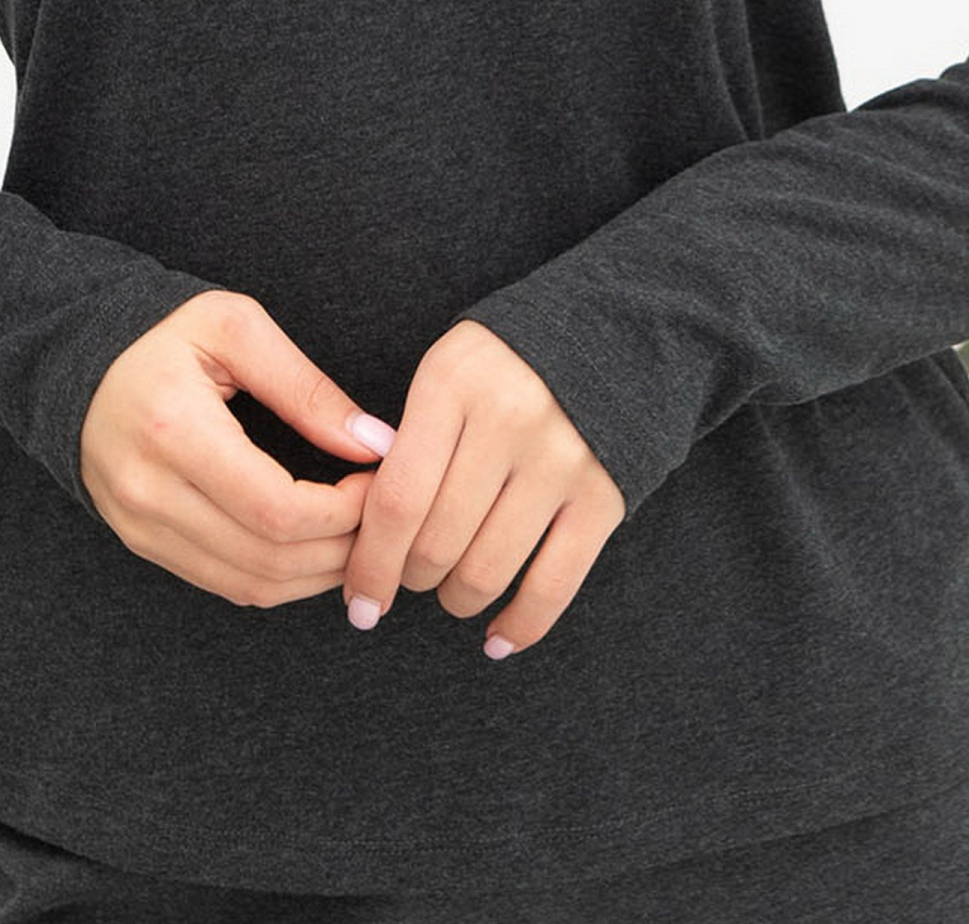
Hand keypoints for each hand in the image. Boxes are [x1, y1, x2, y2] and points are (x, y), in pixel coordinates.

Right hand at [79, 290, 397, 606]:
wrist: (77, 360)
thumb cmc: (163, 333)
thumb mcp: (236, 328)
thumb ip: (306, 387)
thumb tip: (375, 443)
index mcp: (174, 430)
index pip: (277, 510)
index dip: (345, 512)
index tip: (380, 481)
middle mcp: (149, 491)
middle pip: (268, 559)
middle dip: (342, 548)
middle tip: (384, 515)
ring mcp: (140, 527)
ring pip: (250, 584)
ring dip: (318, 574)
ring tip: (359, 534)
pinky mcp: (142, 544)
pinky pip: (224, 584)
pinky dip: (280, 577)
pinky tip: (314, 547)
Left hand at [340, 319, 625, 658]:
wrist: (612, 330)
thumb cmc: (504, 363)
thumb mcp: (447, 372)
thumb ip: (409, 440)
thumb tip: (365, 536)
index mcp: (453, 382)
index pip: (397, 498)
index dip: (370, 563)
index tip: (357, 601)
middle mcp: (508, 419)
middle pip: (437, 541)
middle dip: (410, 578)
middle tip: (408, 577)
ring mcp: (561, 458)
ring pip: (488, 569)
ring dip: (456, 599)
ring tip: (450, 593)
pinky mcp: (604, 494)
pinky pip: (554, 585)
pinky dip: (520, 625)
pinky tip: (496, 639)